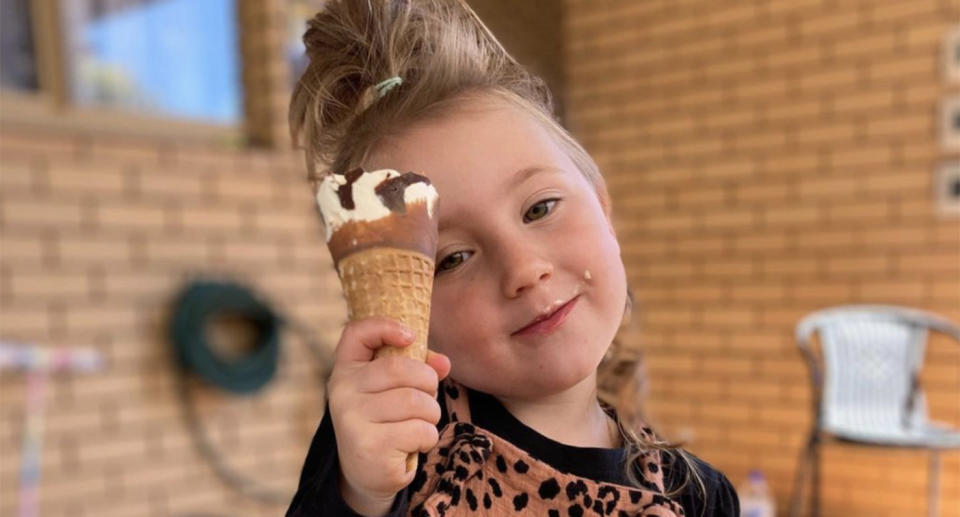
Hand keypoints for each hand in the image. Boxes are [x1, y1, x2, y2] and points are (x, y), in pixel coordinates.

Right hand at [327, 317, 450, 515]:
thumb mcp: (396, 390)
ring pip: (416, 402)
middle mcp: (342, 391)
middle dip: (428, 383)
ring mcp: (353, 419)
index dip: (385, 327)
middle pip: (401, 368)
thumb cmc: (386, 421)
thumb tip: (444, 363)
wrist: (366, 474)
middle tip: (427, 399)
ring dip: (431, 414)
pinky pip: (420, 430)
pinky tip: (413, 445)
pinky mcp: (370, 446)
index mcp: (346, 371)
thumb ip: (419, 369)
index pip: (356, 333)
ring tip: (419, 424)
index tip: (410, 336)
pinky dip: (427, 437)